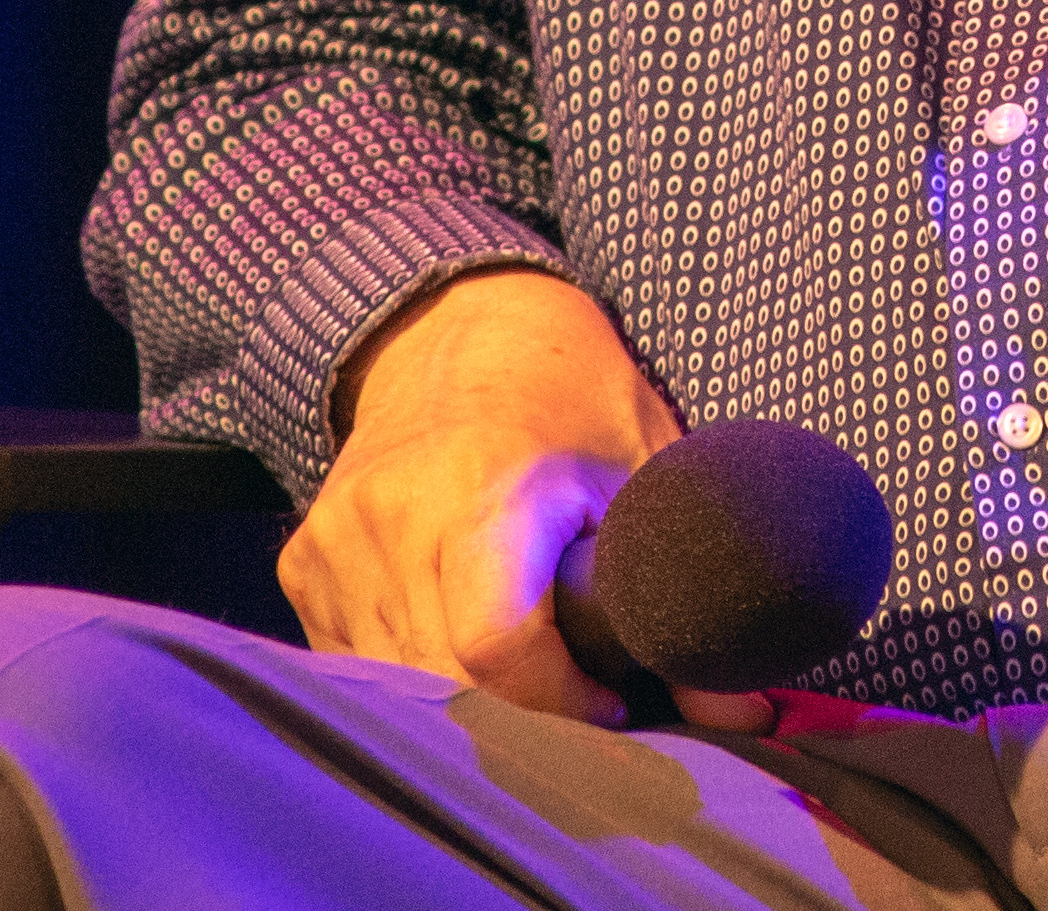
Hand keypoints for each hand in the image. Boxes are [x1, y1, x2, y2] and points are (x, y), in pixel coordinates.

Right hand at [280, 269, 766, 733]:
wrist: (451, 327)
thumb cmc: (571, 398)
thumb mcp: (647, 470)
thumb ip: (685, 591)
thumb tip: (744, 710)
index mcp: (484, 486)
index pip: (497, 648)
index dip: (563, 701)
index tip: (612, 696)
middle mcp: (394, 518)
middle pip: (448, 686)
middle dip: (525, 720)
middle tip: (583, 697)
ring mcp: (336, 546)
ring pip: (399, 690)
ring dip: (467, 705)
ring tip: (529, 665)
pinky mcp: (303, 567)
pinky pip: (360, 666)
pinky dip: (415, 678)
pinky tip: (462, 641)